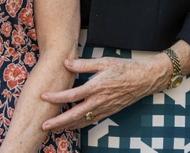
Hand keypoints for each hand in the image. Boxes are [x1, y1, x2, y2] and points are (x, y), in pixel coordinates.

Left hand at [39, 55, 169, 132]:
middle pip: (75, 114)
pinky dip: (80, 124)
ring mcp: (105, 108)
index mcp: (96, 87)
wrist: (145, 79)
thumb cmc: (124, 68)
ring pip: (83, 120)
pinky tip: (72, 126)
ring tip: (53, 129)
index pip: (72, 95)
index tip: (43, 97)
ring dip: (67, 125)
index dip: (57, 97)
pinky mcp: (109, 111)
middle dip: (58, 121)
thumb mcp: (103, 62)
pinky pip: (92, 120)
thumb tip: (66, 63)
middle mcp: (99, 101)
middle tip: (44, 125)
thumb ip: (83, 64)